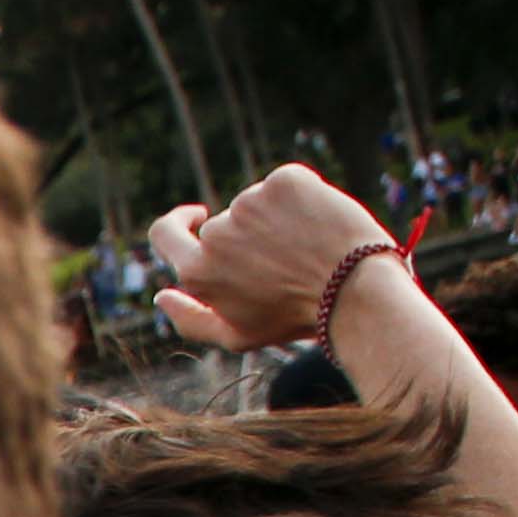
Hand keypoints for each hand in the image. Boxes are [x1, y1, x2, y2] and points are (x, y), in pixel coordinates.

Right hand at [148, 164, 402, 352]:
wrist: (356, 292)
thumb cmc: (296, 320)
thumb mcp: (238, 336)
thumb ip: (191, 320)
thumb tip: (162, 296)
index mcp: (198, 270)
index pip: (165, 233)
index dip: (179, 222)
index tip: (197, 215)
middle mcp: (218, 232)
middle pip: (226, 224)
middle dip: (248, 237)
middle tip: (287, 262)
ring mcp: (251, 202)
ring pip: (258, 204)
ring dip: (278, 220)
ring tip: (310, 249)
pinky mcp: (286, 181)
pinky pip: (286, 186)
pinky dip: (302, 200)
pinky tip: (321, 226)